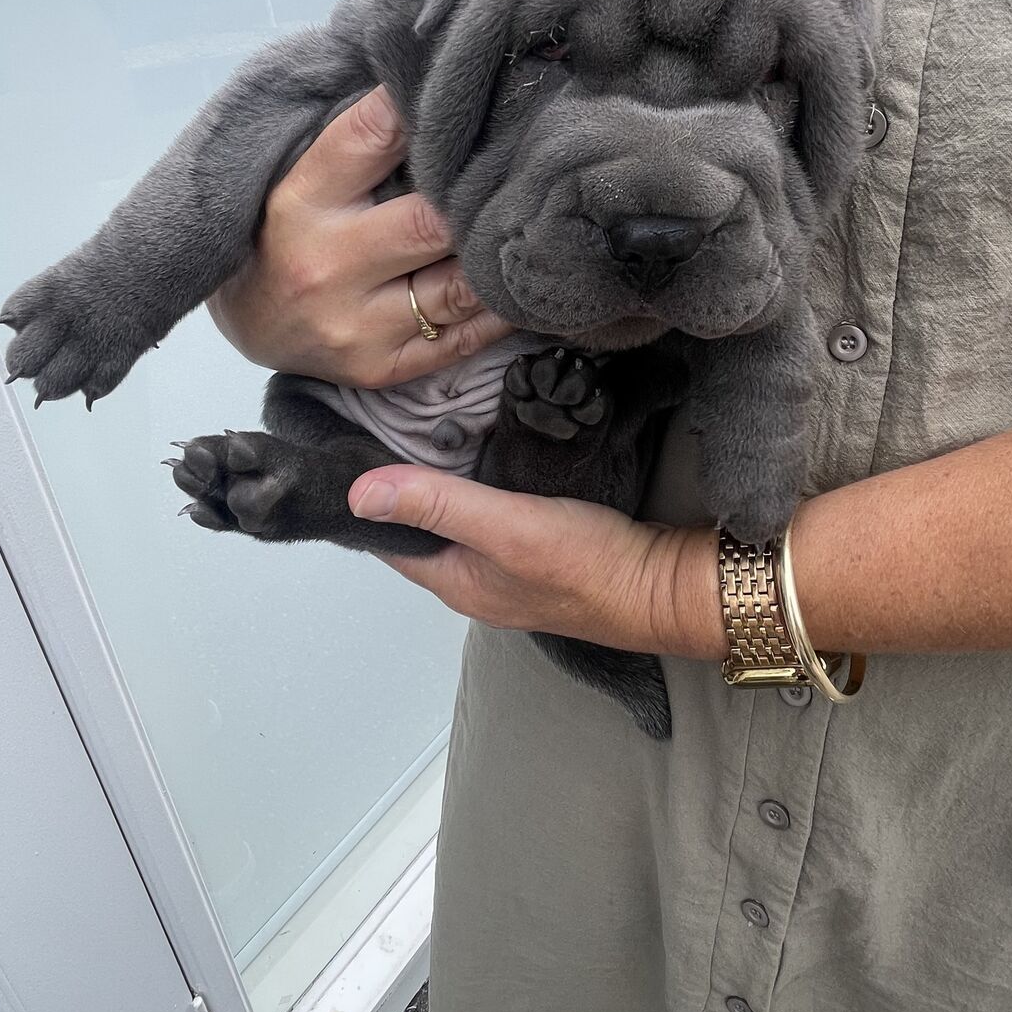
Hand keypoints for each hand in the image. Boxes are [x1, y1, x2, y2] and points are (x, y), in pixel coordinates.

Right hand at [208, 86, 511, 386]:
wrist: (249, 324)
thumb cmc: (291, 232)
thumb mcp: (305, 177)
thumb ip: (364, 139)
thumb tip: (436, 85)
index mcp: (302, 201)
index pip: (371, 137)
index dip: (421, 109)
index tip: (462, 93)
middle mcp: (326, 265)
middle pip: (430, 223)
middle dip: (478, 198)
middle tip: (523, 171)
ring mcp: (355, 325)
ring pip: (459, 287)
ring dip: (498, 257)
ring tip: (530, 227)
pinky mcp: (381, 367)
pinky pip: (464, 338)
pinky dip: (500, 310)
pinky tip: (515, 281)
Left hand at [348, 465, 724, 657]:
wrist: (663, 587)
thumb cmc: (588, 566)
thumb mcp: (504, 526)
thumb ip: (436, 504)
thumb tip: (357, 493)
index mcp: (453, 581)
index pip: (387, 539)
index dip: (366, 498)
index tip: (348, 447)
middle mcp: (473, 580)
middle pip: (418, 529)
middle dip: (399, 485)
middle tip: (387, 424)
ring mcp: (507, 570)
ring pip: (455, 522)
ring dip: (440, 485)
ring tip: (427, 430)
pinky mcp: (540, 553)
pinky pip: (492, 517)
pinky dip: (479, 488)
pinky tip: (487, 458)